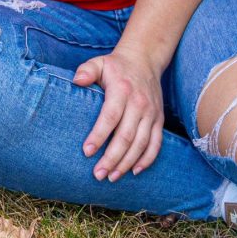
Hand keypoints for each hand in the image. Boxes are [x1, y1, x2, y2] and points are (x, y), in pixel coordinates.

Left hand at [73, 47, 164, 180]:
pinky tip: (134, 171)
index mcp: (122, 90)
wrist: (145, 60)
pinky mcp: (159, 120)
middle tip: (98, 174)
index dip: (99, 135)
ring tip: (112, 177)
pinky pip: (156, 143)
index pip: (110, 117)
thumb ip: (87, 70)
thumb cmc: (116, 66)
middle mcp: (139, 104)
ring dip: (127, 163)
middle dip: (112, 158)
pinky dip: (147, 159)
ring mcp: (151, 113)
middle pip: (126, 136)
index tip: (86, 152)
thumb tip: (77, 81)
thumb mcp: (99, 62)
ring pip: (141, 143)